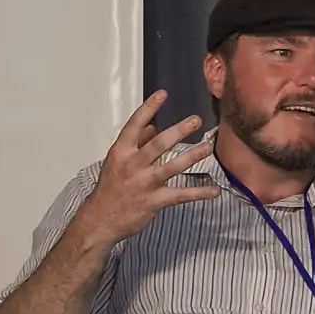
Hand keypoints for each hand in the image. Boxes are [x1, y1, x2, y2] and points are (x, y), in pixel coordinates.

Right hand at [79, 91, 218, 247]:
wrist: (101, 219)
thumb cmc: (110, 188)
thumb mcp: (118, 161)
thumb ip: (137, 143)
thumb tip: (152, 126)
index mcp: (121, 152)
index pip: (135, 125)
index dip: (148, 108)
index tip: (162, 94)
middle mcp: (133, 165)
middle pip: (159, 144)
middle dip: (179, 131)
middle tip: (195, 120)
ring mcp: (144, 183)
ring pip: (172, 166)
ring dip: (193, 156)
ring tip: (208, 147)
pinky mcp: (155, 201)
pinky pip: (181, 195)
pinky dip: (199, 193)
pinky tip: (214, 190)